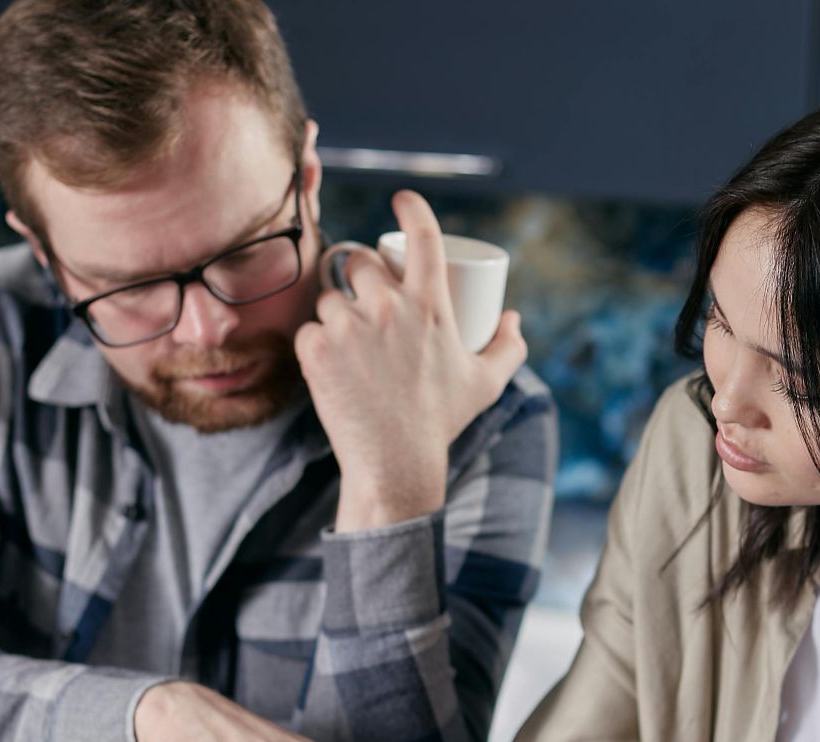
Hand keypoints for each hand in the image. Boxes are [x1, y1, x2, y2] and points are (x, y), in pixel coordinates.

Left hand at [296, 190, 528, 531]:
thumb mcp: (486, 383)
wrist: (395, 463)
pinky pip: (308, 329)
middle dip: (360, 276)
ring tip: (349, 345)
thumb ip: (508, 347)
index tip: (402, 199)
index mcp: (430, 305)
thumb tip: (511, 317)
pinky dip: (315, 344)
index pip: (423, 236)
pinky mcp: (316, 350)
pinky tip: (328, 364)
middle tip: (365, 304)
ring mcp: (349, 327)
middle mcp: (388, 307)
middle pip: (361, 262)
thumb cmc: (441, 421)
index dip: (412, 208)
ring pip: (330, 297)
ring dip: (336, 313)